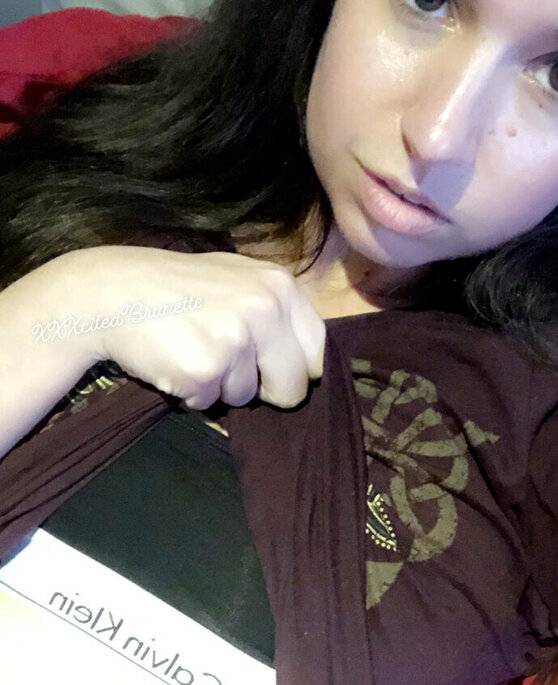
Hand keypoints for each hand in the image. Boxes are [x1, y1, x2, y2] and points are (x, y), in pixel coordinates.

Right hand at [64, 244, 325, 408]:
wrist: (112, 291)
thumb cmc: (178, 288)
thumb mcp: (237, 279)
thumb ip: (276, 312)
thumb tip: (311, 363)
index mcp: (280, 286)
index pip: (318, 351)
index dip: (296, 369)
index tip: (275, 370)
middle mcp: (264, 310)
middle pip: (292, 387)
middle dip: (265, 390)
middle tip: (227, 364)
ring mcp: (234, 341)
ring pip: (245, 398)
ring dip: (219, 387)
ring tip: (191, 349)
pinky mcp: (203, 370)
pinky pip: (209, 405)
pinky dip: (191, 393)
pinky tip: (173, 360)